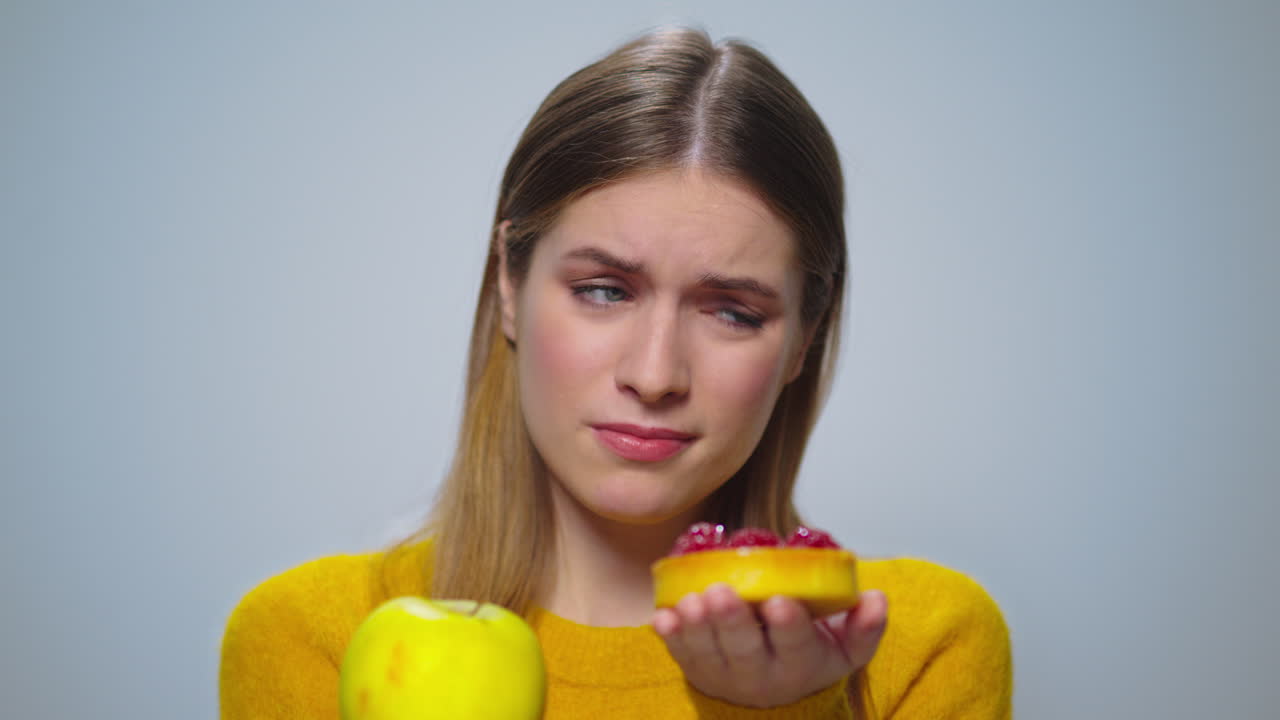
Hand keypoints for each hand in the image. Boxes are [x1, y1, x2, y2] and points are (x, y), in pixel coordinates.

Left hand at [651, 584, 887, 707]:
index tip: (782, 601)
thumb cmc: (808, 655)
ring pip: (708, 652)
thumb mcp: (845, 648)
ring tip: (691, 600)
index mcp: (800, 664)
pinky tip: (664, 615)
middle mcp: (760, 675)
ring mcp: (723, 675)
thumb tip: (876, 598)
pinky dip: (671, 636)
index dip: (789, 625)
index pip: (796, 645)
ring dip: (697, 626)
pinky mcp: (696, 669)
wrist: (774, 688)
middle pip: (744, 650)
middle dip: (732, 621)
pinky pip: (680, 654)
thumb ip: (864, 625)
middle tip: (722, 591)